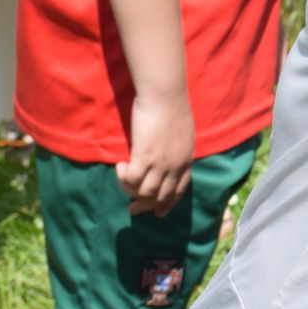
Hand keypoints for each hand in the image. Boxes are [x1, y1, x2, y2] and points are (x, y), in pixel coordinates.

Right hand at [117, 92, 194, 216]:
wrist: (166, 95)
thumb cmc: (173, 107)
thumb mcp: (183, 133)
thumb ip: (177, 149)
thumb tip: (166, 156)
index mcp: (186, 160)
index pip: (180, 190)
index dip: (168, 203)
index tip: (158, 213)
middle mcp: (175, 166)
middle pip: (161, 197)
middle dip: (146, 206)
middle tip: (132, 208)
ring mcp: (160, 164)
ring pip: (145, 193)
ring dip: (131, 190)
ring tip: (124, 176)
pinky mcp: (145, 157)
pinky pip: (131, 179)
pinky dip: (124, 177)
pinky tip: (121, 165)